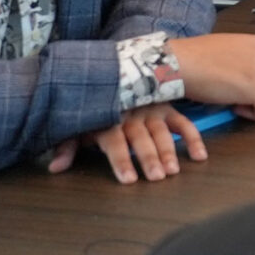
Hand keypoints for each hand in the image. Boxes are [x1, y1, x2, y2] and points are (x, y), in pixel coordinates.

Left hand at [45, 103, 204, 183]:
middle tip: (157, 177)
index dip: (121, 160)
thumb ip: (67, 146)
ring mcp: (152, 110)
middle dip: (149, 158)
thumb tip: (55, 168)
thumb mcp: (78, 125)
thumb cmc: (95, 108)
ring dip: (169, 151)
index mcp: (109, 118)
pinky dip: (193, 138)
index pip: (115, 142)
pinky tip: (199, 156)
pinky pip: (183, 123)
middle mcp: (132, 114)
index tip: (129, 179)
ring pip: (162, 132)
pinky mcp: (168, 108)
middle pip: (141, 139)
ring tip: (173, 170)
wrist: (116, 75)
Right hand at [164, 32, 254, 117]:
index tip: (237, 87)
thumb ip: (235, 61)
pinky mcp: (254, 88)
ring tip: (240, 106)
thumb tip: (237, 78)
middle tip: (243, 101)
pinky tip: (236, 110)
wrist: (178, 62)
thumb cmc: (188, 58)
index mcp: (253, 43)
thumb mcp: (220, 52)